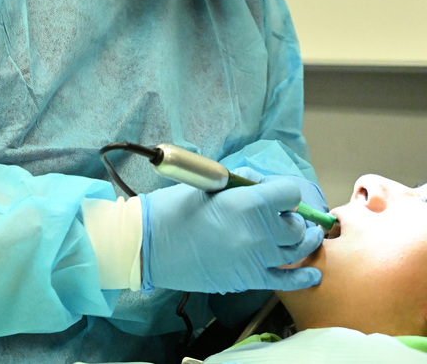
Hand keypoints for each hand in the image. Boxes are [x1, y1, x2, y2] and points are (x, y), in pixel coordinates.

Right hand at [140, 174, 323, 293]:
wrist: (150, 245)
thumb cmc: (173, 209)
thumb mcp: (207, 185)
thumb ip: (241, 182)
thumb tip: (263, 185)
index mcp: (246, 203)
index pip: (289, 193)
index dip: (283, 190)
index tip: (274, 192)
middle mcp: (258, 232)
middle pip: (295, 223)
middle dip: (290, 215)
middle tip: (277, 213)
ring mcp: (256, 258)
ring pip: (296, 249)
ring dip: (301, 239)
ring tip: (302, 234)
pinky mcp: (249, 279)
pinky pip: (287, 280)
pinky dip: (303, 277)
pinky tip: (312, 271)